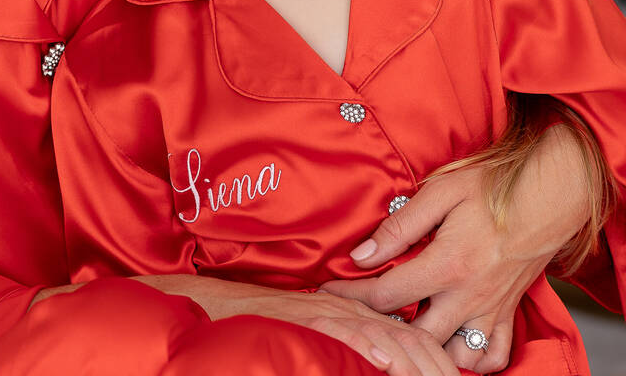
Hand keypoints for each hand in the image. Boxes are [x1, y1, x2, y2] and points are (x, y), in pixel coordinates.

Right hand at [133, 274, 458, 375]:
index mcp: (361, 313)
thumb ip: (357, 345)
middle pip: (409, 335)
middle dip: (439, 365)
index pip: (413, 334)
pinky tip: (385, 362)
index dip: (442, 360)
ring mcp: (331, 312)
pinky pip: (344, 332)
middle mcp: (352, 310)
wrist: (227, 303)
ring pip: (385, 335)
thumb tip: (389, 363)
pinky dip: (367, 346)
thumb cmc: (272, 323)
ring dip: (414, 361)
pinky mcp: (309, 318)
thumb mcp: (324, 333)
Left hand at [321, 127, 590, 372]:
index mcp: (447, 266)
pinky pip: (492, 357)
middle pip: (416, 335)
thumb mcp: (439, 194)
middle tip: (361, 310)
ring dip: (427, 347)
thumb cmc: (491, 188)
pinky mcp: (510, 314)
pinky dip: (470, 358)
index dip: (352, 294)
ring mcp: (492, 311)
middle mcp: (470, 298)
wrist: (548, 197)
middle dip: (383, 326)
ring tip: (402, 326)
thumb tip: (362, 254)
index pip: (387, 295)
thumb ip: (399, 227)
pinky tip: (448, 340)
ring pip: (454, 354)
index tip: (328, 288)